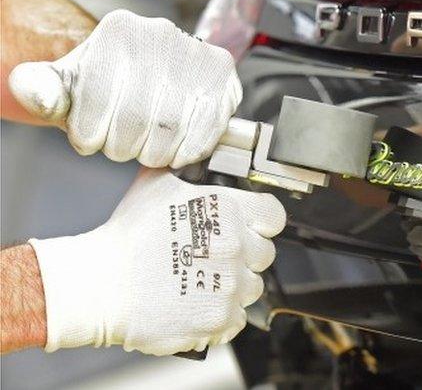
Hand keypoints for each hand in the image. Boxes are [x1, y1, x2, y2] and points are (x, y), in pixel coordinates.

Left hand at [8, 10, 241, 167]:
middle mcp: (162, 34)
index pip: (96, 103)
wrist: (142, 69)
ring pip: (171, 129)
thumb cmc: (102, 81)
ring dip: (154, 151)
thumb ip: (39, 88)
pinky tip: (175, 149)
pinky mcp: (224, 75)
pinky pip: (207, 128)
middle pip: (136, 119)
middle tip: (120, 144)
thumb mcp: (61, 82)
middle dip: (122, 145)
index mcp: (119, 31)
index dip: (89, 134)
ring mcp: (197, 54)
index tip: (90, 137)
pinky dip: (189, 150)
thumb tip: (39, 95)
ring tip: (145, 144)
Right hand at [28, 170, 284, 354]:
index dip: (261, 223)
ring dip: (233, 287)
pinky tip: (198, 304)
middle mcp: (233, 246)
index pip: (273, 215)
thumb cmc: (125, 238)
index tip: (250, 229)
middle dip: (244, 256)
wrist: (99, 286)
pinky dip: (222, 316)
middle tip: (213, 258)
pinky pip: (238, 318)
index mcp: (226, 210)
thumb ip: (187, 171)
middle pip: (265, 254)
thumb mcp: (156, 186)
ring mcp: (229, 284)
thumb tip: (194, 152)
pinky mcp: (220, 317)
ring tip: (200, 282)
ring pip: (252, 287)